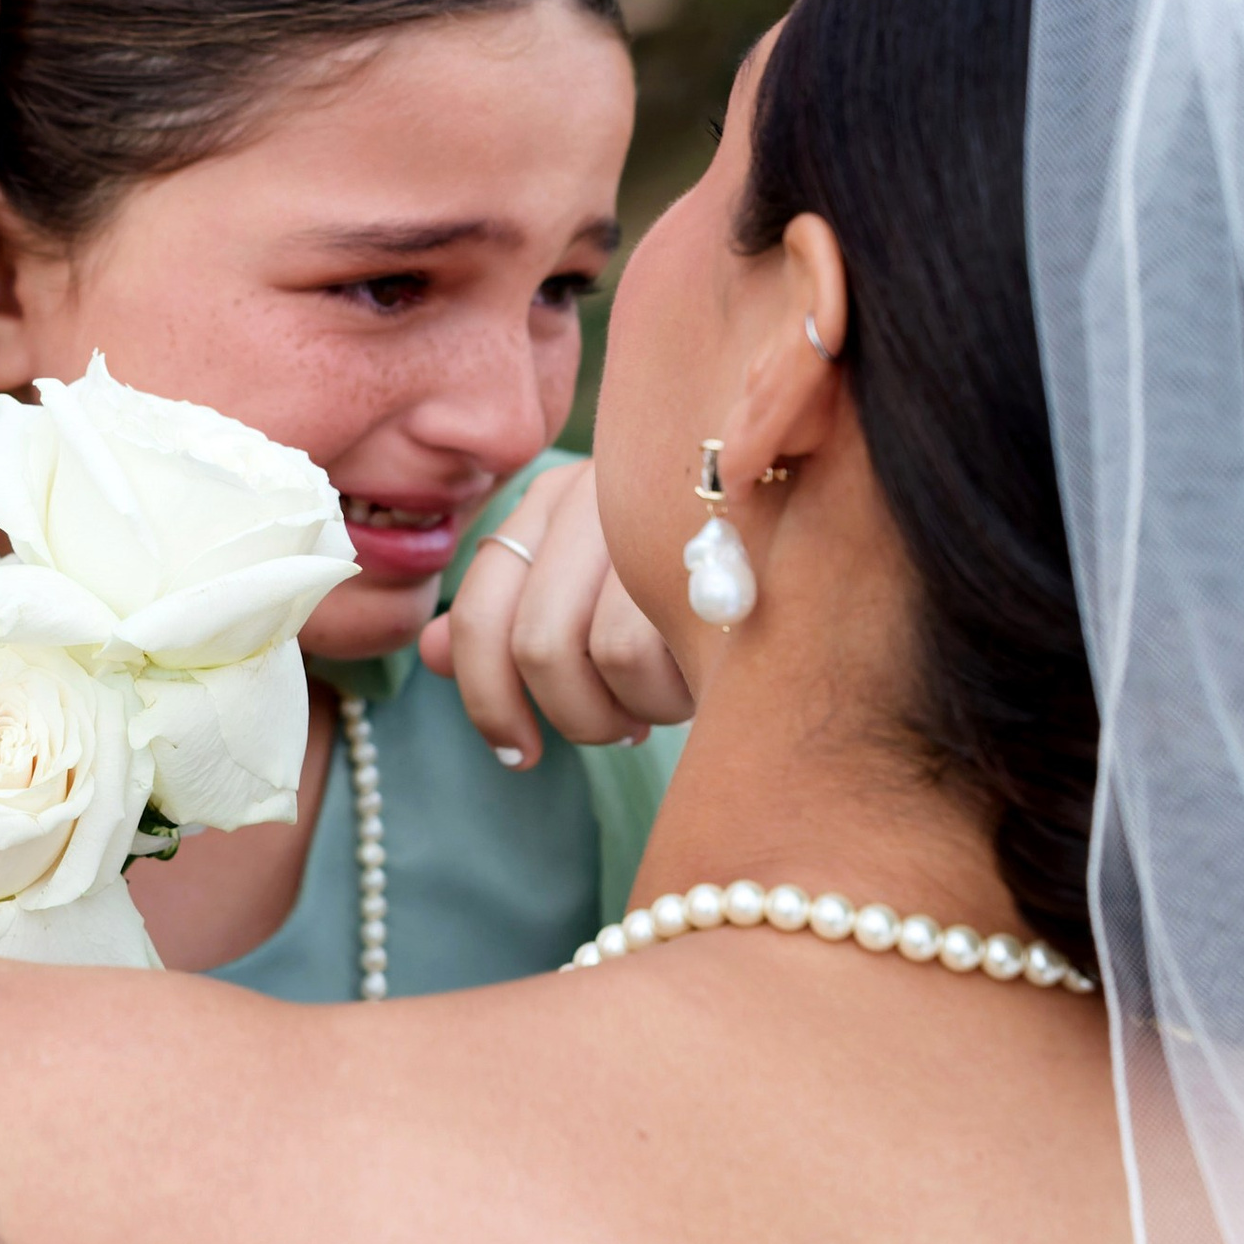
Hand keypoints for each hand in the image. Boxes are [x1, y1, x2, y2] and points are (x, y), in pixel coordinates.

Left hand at [419, 459, 692, 763]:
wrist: (818, 531)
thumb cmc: (688, 577)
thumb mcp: (589, 589)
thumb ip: (507, 616)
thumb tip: (425, 651)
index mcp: (554, 497)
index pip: (478, 610)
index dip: (485, 698)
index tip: (515, 753)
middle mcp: (596, 491)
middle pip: (534, 644)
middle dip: (568, 717)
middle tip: (613, 731)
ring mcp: (654, 511)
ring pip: (597, 656)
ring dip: (628, 710)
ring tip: (666, 701)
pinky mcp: (714, 546)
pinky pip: (656, 652)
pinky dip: (673, 695)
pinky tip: (703, 682)